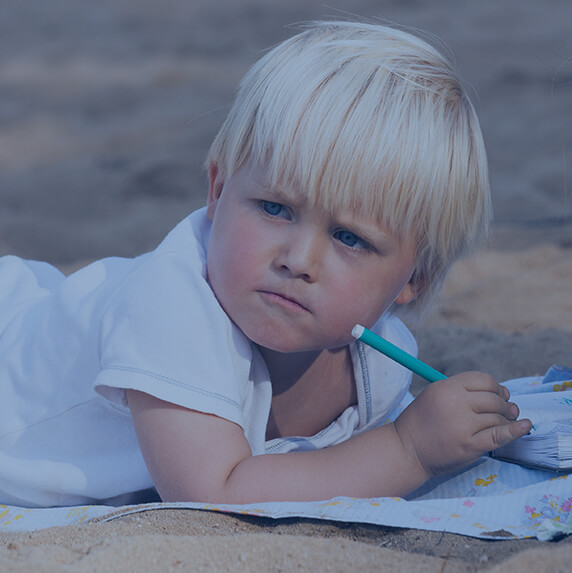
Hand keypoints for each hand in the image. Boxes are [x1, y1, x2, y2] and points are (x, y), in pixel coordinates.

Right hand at [393, 371, 531, 476]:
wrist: (406, 450)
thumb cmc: (420, 422)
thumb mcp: (435, 395)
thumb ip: (462, 391)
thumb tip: (503, 394)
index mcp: (446, 387)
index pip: (483, 380)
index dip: (496, 387)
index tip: (500, 394)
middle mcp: (455, 402)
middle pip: (494, 399)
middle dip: (504, 405)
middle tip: (506, 411)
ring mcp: (463, 425)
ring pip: (498, 418)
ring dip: (507, 420)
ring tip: (507, 422)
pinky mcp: (469, 446)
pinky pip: (500, 435)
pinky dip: (516, 431)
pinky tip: (525, 426)